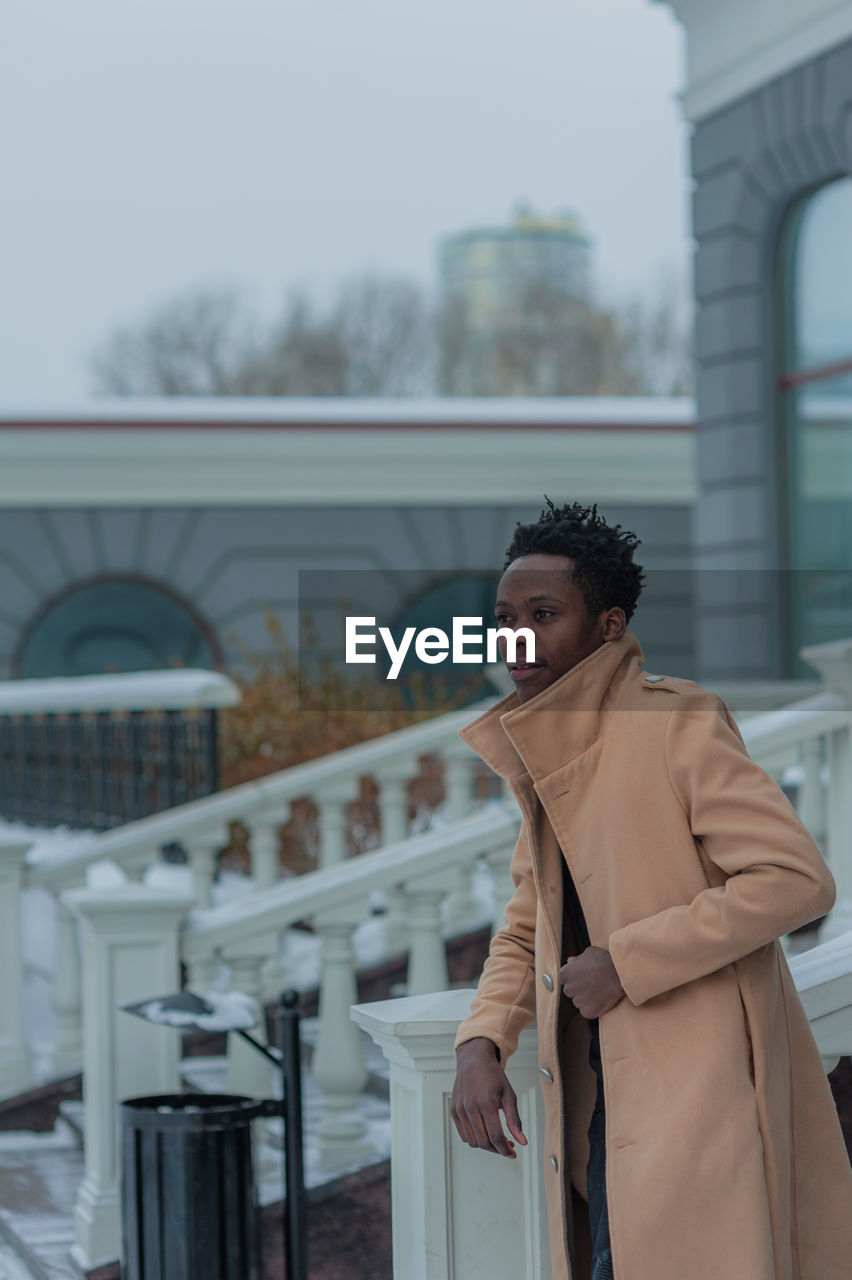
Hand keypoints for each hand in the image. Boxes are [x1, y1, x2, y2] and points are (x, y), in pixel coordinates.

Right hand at [451, 1037, 527, 1158]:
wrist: (474, 1060)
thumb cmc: (493, 1075)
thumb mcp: (509, 1094)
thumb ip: (514, 1120)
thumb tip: (522, 1141)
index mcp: (486, 1102)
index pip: (495, 1136)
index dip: (505, 1149)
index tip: (512, 1153)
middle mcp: (470, 1107)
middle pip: (483, 1142)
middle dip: (497, 1149)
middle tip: (507, 1146)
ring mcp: (460, 1109)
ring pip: (472, 1141)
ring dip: (486, 1146)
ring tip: (496, 1140)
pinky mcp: (454, 1110)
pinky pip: (464, 1134)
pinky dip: (474, 1138)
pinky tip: (484, 1132)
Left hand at [558, 946, 624, 1018]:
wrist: (621, 974)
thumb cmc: (605, 960)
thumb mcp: (589, 953)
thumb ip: (577, 959)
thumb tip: (569, 961)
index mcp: (564, 974)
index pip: (564, 979)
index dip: (575, 978)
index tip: (585, 976)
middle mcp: (568, 989)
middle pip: (570, 991)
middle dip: (579, 988)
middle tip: (593, 983)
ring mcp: (578, 1002)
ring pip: (579, 1002)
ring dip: (586, 998)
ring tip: (600, 990)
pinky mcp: (588, 1012)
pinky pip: (587, 1011)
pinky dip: (593, 1007)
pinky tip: (602, 999)